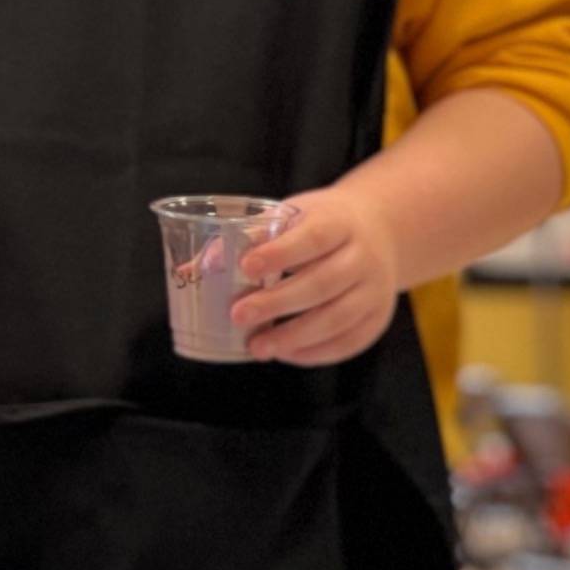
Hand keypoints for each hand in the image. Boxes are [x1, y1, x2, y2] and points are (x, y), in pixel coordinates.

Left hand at [231, 180, 405, 367]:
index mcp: (341, 222)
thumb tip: (188, 271)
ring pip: (336, 318)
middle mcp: (364, 256)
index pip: (314, 238)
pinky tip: (285, 353)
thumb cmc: (320, 224)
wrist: (380, 233)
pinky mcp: (377, 318)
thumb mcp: (292, 216)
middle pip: (323, 283)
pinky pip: (347, 342)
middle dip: (278, 303)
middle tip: (238, 315)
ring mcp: (376, 290)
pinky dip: (314, 352)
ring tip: (257, 347)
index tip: (245, 266)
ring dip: (293, 336)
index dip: (281, 253)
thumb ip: (245, 239)